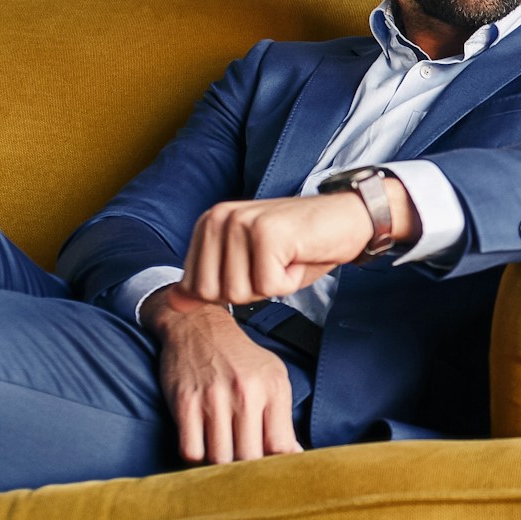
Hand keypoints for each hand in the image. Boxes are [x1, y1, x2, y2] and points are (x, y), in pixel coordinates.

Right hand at [144, 285, 301, 463]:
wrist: (198, 326)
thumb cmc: (240, 357)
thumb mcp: (273, 377)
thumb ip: (283, 417)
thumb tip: (294, 455)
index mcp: (271, 389)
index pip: (280, 446)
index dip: (277, 467)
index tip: (272, 471)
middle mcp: (244, 394)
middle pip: (249, 458)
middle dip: (248, 469)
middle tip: (244, 465)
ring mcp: (212, 399)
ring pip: (219, 458)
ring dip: (221, 465)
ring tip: (225, 454)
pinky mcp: (184, 403)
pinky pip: (190, 450)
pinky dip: (196, 456)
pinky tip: (203, 445)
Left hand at [178, 181, 420, 306]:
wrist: (347, 219)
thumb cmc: (301, 246)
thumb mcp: (248, 266)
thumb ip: (210, 281)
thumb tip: (173, 302)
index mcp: (208, 224)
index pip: (195, 287)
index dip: (232, 291)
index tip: (258, 267)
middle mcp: (219, 218)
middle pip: (215, 294)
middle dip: (250, 292)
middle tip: (275, 266)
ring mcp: (241, 222)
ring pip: (240, 292)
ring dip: (272, 286)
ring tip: (287, 259)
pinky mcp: (267, 233)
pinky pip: (269, 287)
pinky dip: (290, 282)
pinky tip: (299, 256)